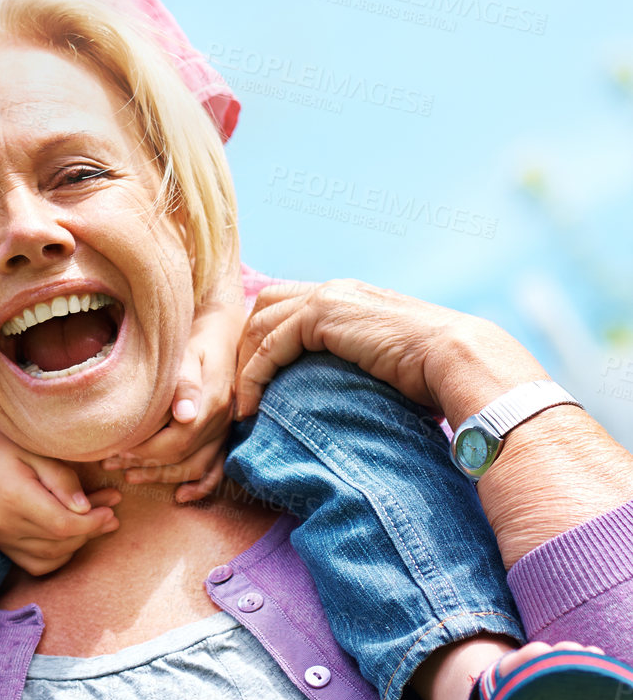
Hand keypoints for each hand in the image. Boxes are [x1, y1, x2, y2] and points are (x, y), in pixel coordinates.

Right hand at [0, 414, 120, 575]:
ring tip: (98, 522)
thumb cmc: (1, 444)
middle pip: (60, 543)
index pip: (63, 525)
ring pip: (51, 558)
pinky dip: (58, 556)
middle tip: (112, 511)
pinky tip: (71, 537)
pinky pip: (36, 564)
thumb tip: (85, 509)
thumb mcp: (36, 451)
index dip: (92, 523)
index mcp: (15, 498)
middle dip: (92, 530)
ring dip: (78, 543)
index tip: (111, 508)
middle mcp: (5, 525)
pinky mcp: (0, 544)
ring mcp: (0, 538)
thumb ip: (62, 480)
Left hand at [101, 301, 244, 501]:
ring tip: (130, 477)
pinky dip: (202, 486)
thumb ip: (185, 382)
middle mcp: (221, 422)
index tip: (117, 450)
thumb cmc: (198, 340)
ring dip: (163, 477)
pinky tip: (181, 496)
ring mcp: (225, 431)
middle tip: (111, 464)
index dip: (145, 451)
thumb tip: (185, 416)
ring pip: (196, 467)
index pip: (176, 441)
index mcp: (211, 403)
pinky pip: (218, 469)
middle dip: (144, 464)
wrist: (226, 333)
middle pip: (182, 457)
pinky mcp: (225, 434)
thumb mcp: (189, 352)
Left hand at [233, 278, 547, 425]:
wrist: (459, 360)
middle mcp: (335, 290)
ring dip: (242, 366)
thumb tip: (346, 396)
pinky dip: (253, 378)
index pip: (286, 307)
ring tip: (241, 407)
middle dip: (244, 350)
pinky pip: (270, 346)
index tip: (254, 385)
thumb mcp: (386, 363)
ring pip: (259, 325)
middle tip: (240, 395)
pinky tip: (250, 409)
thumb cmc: (435, 375)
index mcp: (350, 298)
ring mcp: (328, 297)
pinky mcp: (323, 316)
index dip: (263, 342)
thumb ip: (358, 363)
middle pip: (263, 308)